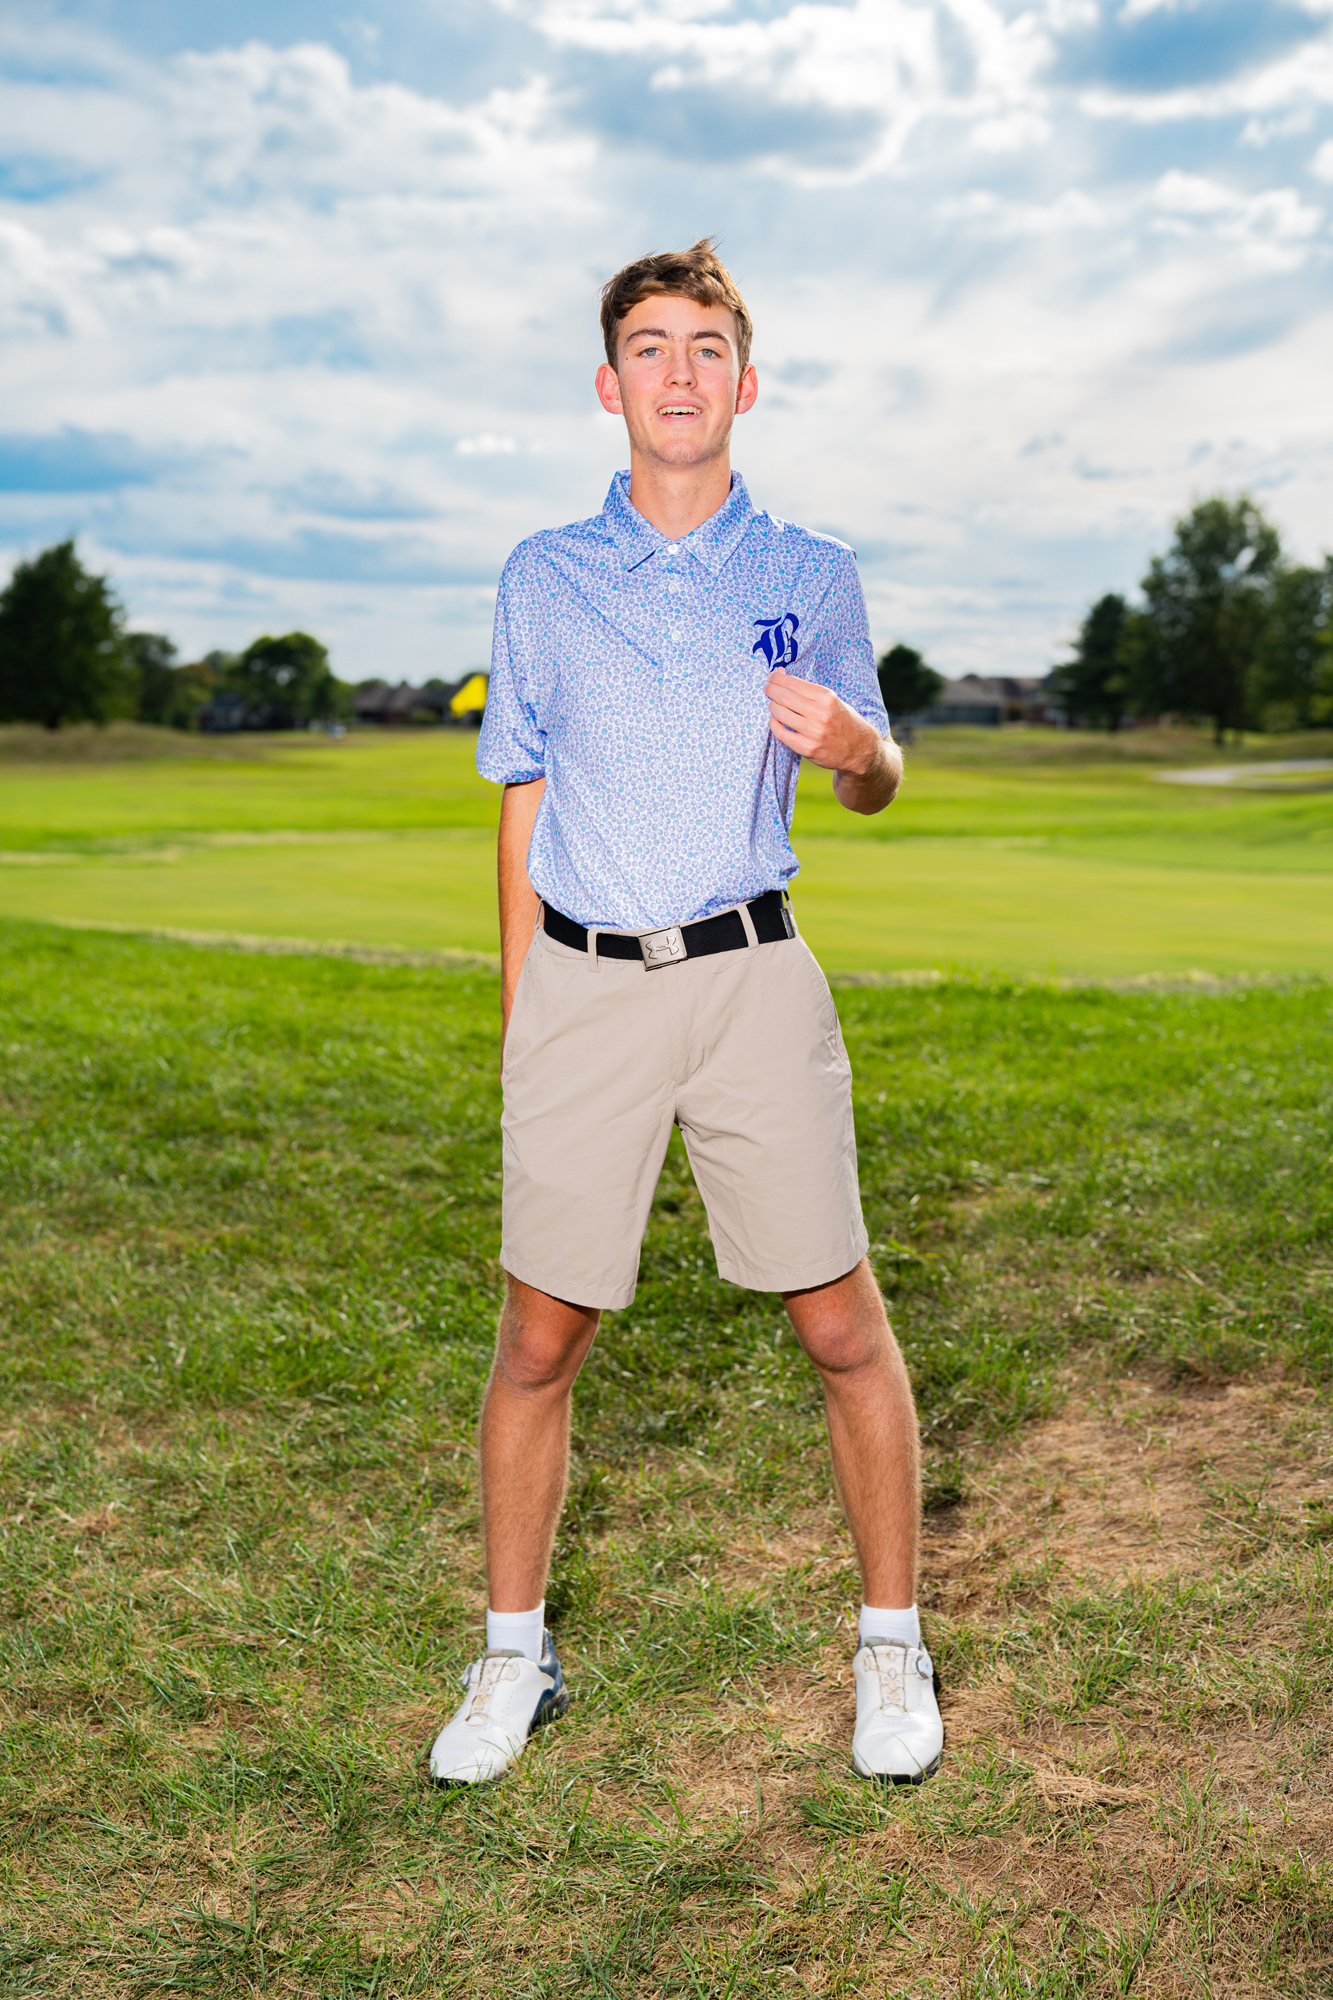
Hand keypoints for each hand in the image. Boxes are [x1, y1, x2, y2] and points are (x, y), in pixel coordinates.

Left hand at [765, 668, 879, 774]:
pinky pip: (782, 734)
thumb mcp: (833, 700)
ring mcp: (814, 733)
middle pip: (784, 697)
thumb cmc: (843, 721)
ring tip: (772, 703)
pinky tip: (775, 720)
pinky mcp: (808, 749)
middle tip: (767, 687)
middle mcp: (820, 714)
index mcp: (827, 698)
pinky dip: (774, 725)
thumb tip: (782, 675)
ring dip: (772, 706)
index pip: (794, 684)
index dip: (778, 678)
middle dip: (771, 690)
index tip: (772, 676)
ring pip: (780, 714)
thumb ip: (808, 690)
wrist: (859, 749)